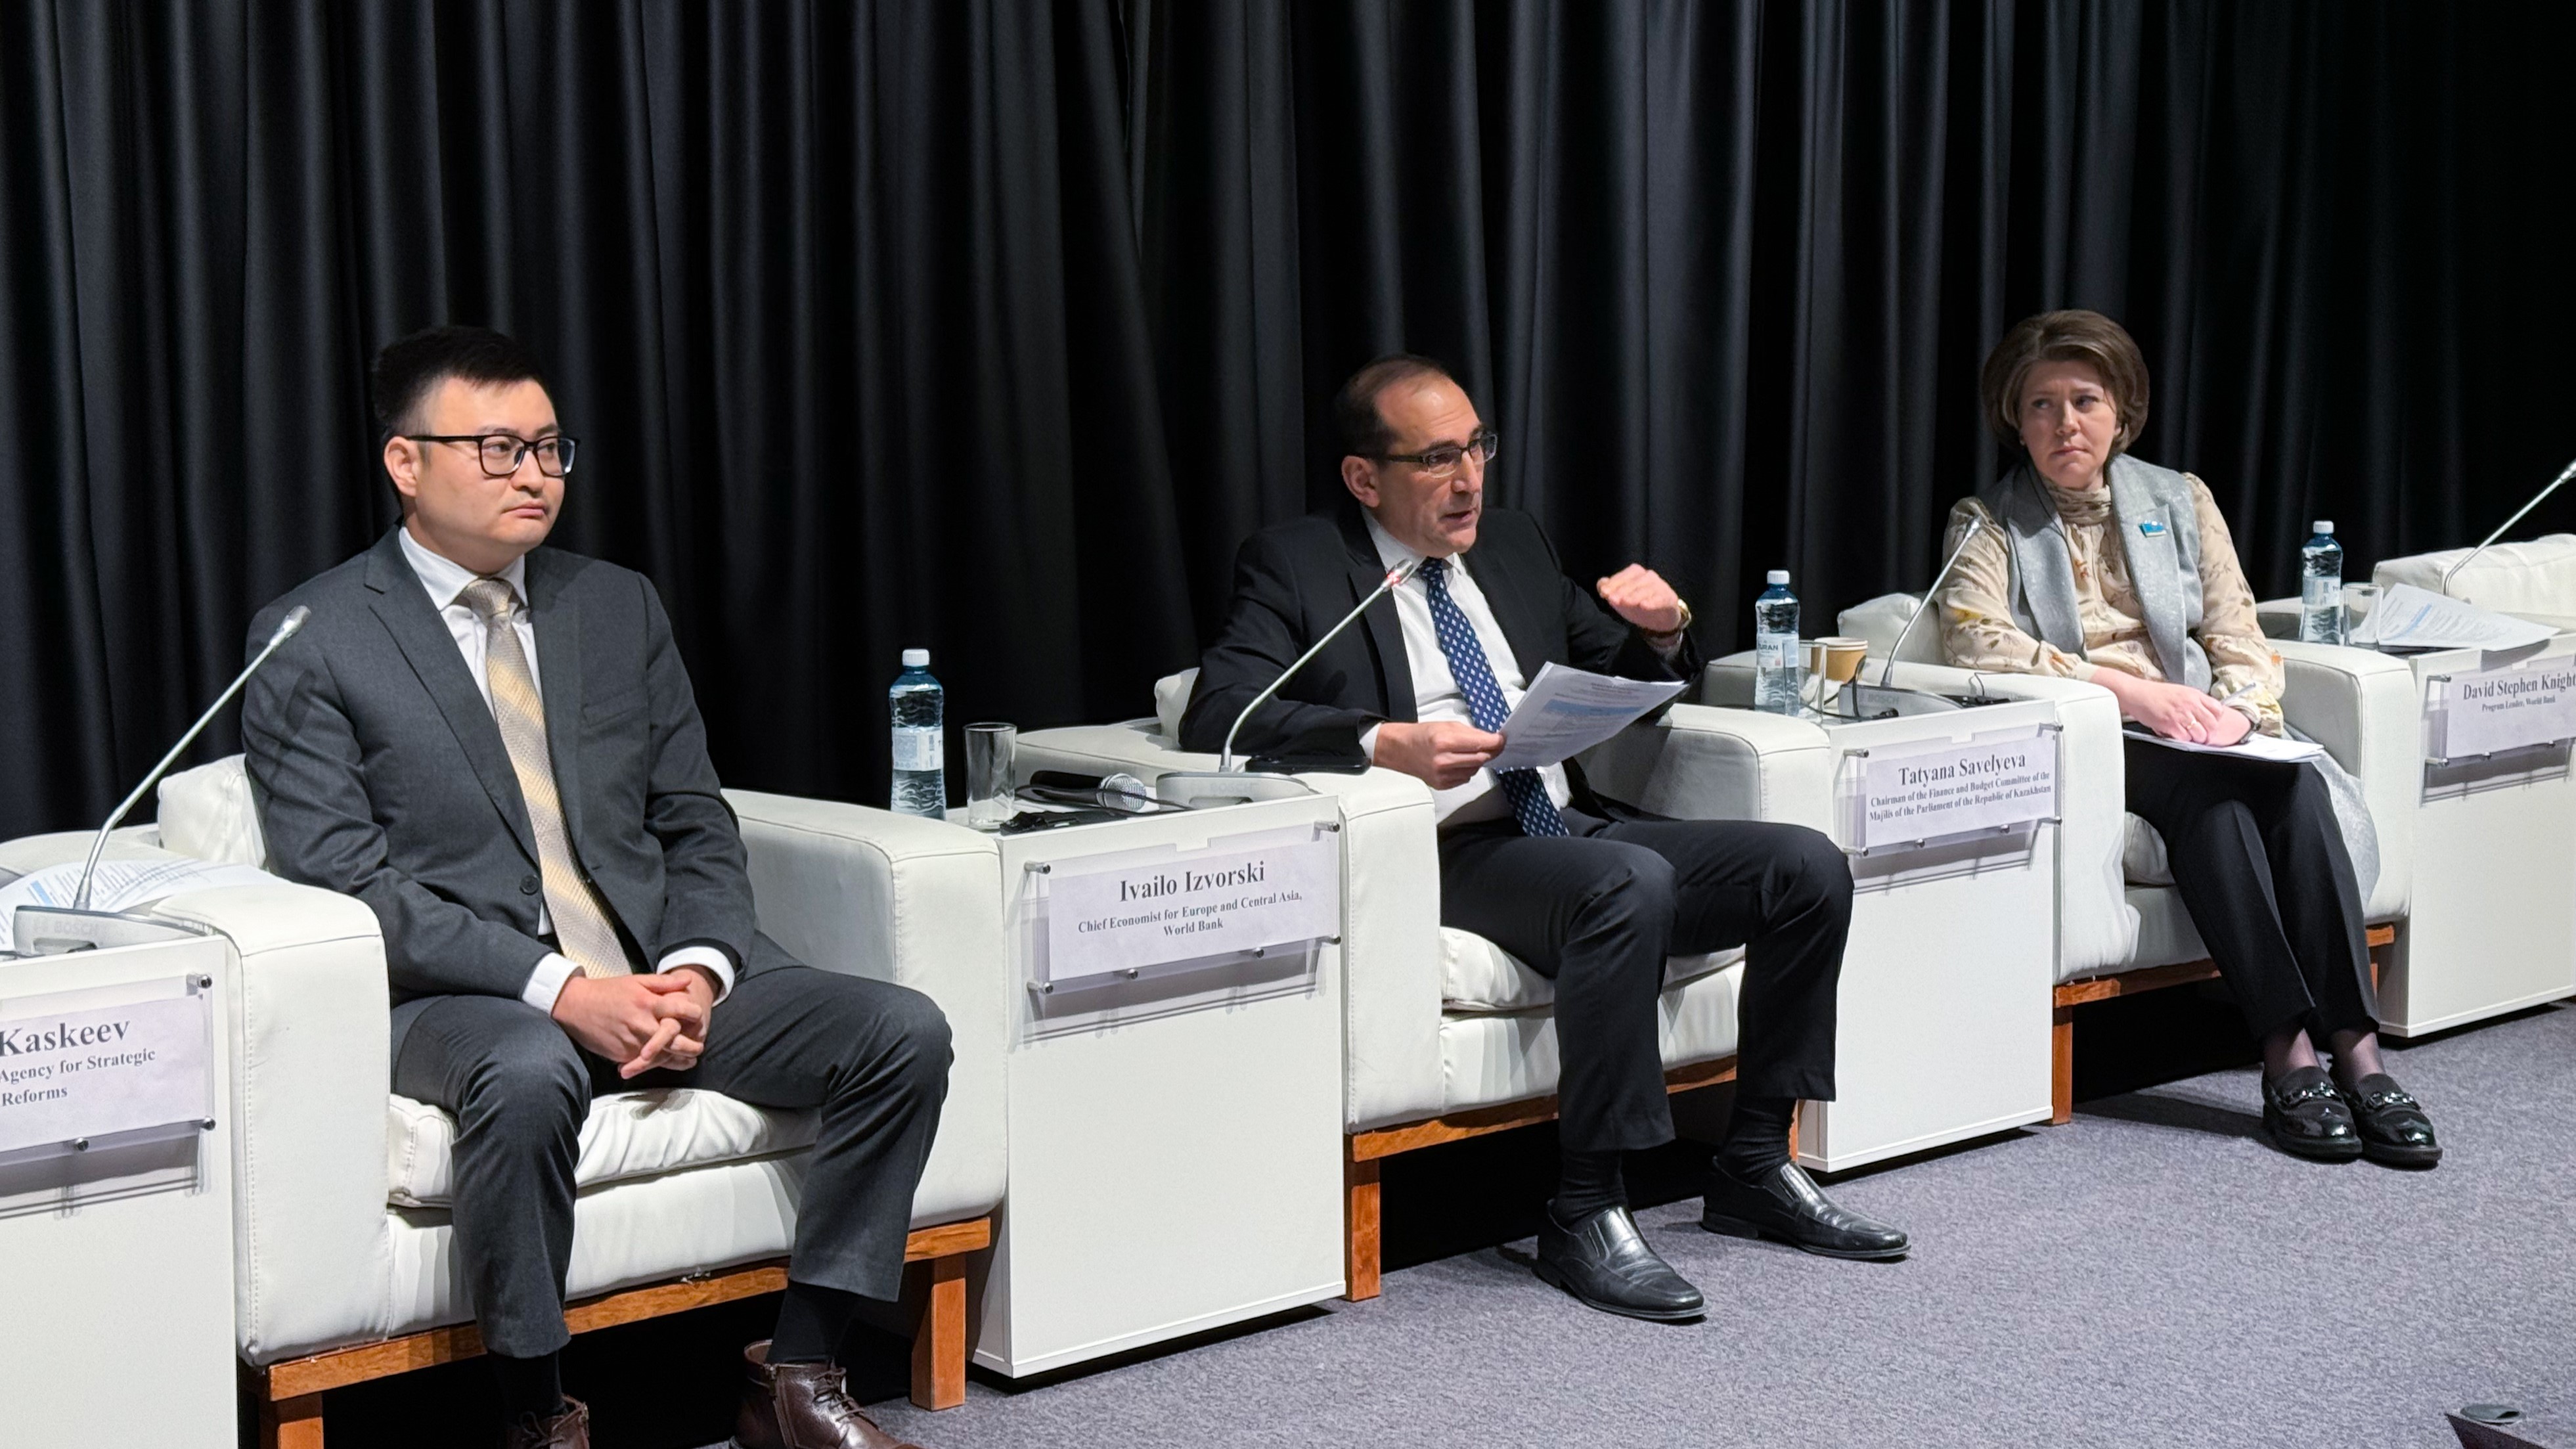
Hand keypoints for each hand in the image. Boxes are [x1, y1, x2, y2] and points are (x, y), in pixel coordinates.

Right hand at [551, 973, 706, 1077]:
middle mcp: (643, 1024)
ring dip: (678, 1060)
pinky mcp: (622, 1055)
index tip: (699, 1015)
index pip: (682, 1010)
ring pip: (663, 1056)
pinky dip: (657, 1064)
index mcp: (648, 1002)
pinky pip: (645, 1063)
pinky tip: (667, 1063)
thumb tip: (689, 981)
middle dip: (692, 1046)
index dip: (694, 1013)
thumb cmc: (607, 991)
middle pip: (676, 1040)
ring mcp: (632, 1042)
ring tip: (689, 1060)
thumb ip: (664, 983)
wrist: (575, 1006)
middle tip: (699, 1047)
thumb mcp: (636, 981)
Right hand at [1371, 720, 1502, 789]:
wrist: (1400, 750)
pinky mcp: (1442, 785)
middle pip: (1481, 758)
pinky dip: (1466, 770)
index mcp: (1445, 742)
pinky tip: (1457, 762)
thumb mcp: (1447, 726)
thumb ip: (1471, 733)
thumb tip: (1491, 740)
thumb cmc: (1421, 735)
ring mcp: (1443, 775)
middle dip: (1489, 751)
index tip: (1501, 740)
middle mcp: (1444, 761)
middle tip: (1491, 745)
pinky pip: (1465, 778)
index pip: (1481, 744)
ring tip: (1466, 753)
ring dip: (1477, 761)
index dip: (1496, 742)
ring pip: (1475, 770)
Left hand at [1596, 564, 1683, 633]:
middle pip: (1634, 581)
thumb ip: (1609, 590)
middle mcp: (1649, 577)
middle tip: (1612, 599)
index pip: (1624, 575)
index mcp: (1636, 574)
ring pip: (1647, 589)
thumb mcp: (1620, 598)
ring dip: (1635, 595)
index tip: (1603, 593)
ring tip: (1625, 602)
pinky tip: (1644, 606)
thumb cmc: (1637, 603)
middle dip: (1622, 590)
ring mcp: (1660, 587)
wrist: (1660, 618)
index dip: (1613, 583)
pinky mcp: (1669, 598)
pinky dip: (1653, 602)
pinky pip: (1661, 599)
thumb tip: (1601, 583)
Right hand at [2102, 673, 2250, 744]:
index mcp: (2194, 694)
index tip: (2211, 724)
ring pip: (2201, 734)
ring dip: (2197, 739)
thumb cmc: (2154, 694)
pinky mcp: (2171, 724)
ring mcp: (2181, 714)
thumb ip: (2193, 701)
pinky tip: (2176, 735)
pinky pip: (2185, 738)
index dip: (2216, 720)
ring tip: (2190, 738)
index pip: (2218, 710)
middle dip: (2209, 734)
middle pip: (2212, 724)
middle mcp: (2191, 704)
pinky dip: (2182, 740)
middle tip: (2204, 737)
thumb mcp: (2180, 692)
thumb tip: (2202, 715)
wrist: (2137, 693)